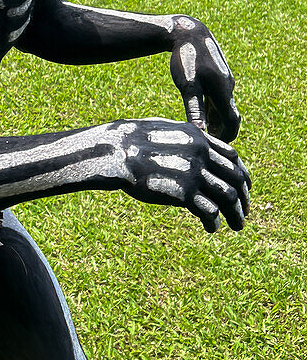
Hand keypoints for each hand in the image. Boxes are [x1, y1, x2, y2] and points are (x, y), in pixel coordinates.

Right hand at [113, 118, 249, 233]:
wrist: (115, 152)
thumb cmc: (131, 141)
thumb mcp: (163, 131)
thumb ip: (183, 141)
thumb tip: (192, 149)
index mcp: (198, 138)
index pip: (233, 157)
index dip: (242, 174)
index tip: (244, 188)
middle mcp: (202, 154)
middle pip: (235, 178)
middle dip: (244, 198)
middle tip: (244, 212)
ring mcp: (194, 173)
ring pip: (228, 197)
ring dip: (236, 214)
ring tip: (237, 225)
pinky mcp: (184, 193)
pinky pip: (210, 211)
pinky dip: (215, 222)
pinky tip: (212, 228)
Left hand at [169, 18, 239, 140]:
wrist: (188, 31)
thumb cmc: (186, 58)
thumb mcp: (188, 86)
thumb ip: (195, 110)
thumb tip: (201, 133)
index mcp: (224, 91)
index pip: (232, 122)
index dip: (226, 138)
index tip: (216, 149)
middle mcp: (227, 86)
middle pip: (230, 116)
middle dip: (222, 132)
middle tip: (210, 145)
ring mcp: (223, 80)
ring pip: (223, 106)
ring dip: (217, 121)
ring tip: (204, 134)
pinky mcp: (216, 74)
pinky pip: (218, 96)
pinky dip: (213, 108)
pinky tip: (201, 114)